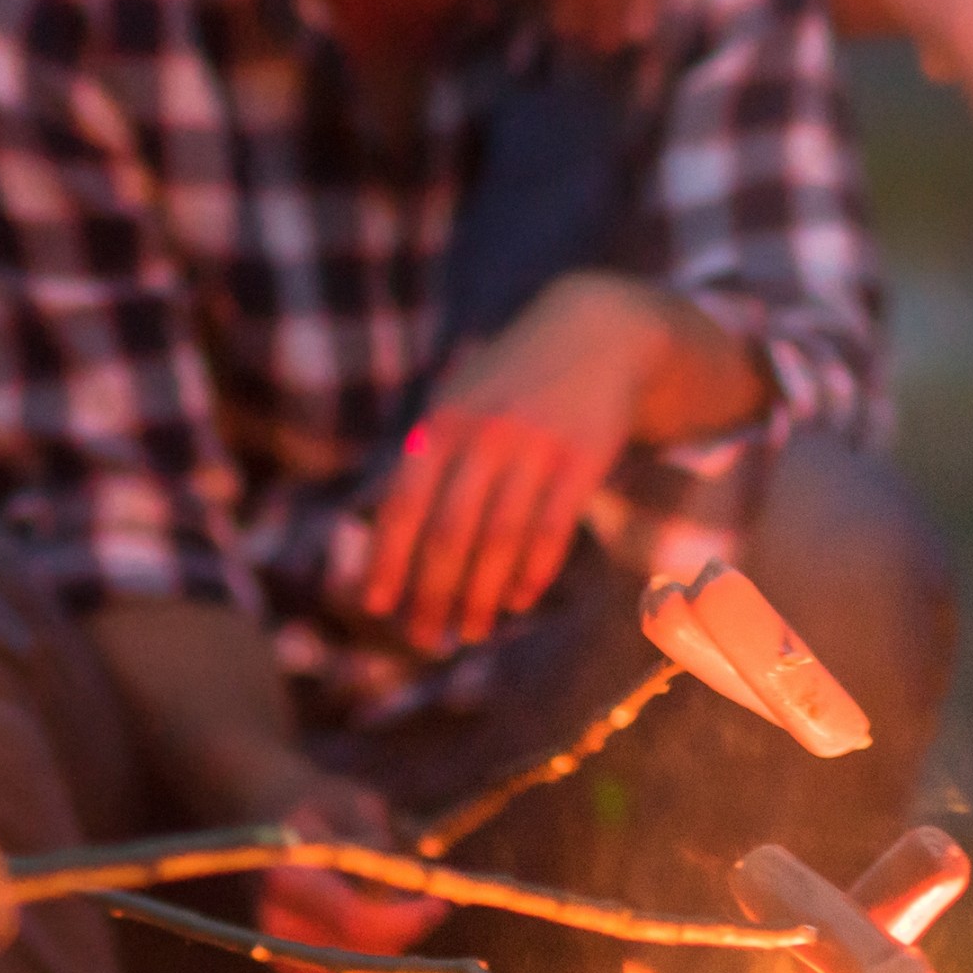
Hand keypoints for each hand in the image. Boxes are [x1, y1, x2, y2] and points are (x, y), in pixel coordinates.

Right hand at [255, 779, 447, 972]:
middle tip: (431, 903)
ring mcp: (278, 949)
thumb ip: (378, 840)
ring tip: (398, 902)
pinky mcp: (287, 967)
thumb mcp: (352, 802)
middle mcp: (274, 922)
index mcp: (285, 879)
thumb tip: (407, 881)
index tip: (440, 904)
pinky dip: (370, 956)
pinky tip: (380, 926)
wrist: (267, 812)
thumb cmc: (316, 803)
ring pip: (356, 971)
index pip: (354, 921)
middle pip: (359, 954)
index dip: (405, 920)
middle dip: (403, 933)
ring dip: (388, 944)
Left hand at [365, 277, 658, 656]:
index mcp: (440, 424)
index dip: (386, 561)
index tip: (376, 607)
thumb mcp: (456, 405)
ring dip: (482, 597)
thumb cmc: (509, 385)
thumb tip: (382, 544)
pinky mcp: (583, 460)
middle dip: (432, 595)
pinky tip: (518, 602)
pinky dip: (532, 574)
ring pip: (499, 542)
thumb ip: (422, 464)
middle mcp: (483, 434)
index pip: (402, 507)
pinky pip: (551, 532)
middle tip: (425, 638)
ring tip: (472, 631)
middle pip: (448, 535)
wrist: (597, 334)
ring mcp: (535, 447)